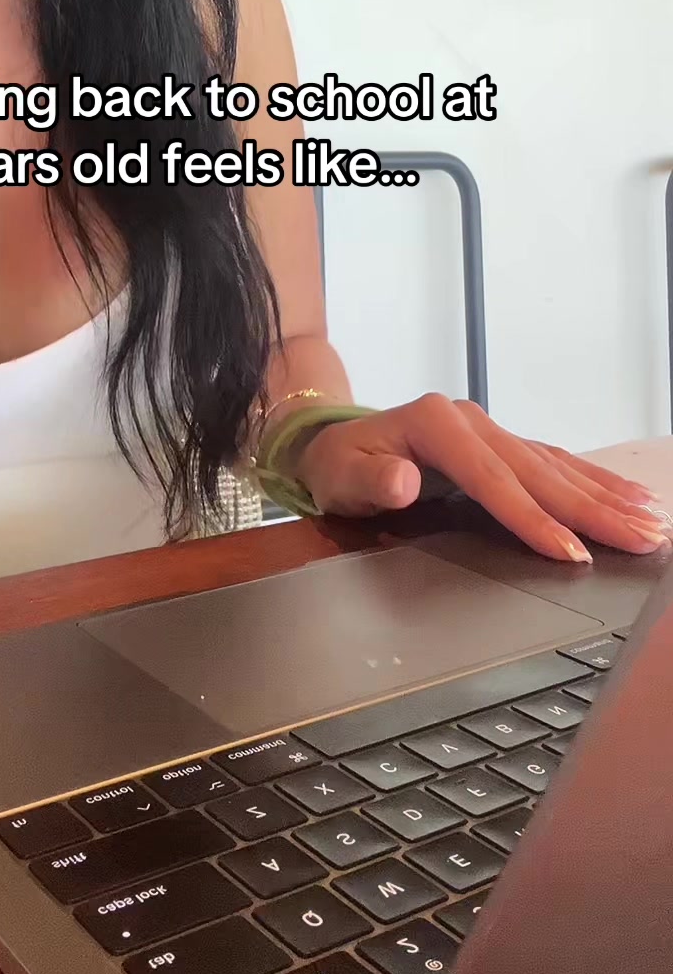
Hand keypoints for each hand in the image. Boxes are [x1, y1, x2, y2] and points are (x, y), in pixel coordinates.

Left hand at [296, 394, 672, 561]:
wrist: (332, 442)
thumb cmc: (339, 465)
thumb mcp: (341, 476)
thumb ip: (371, 481)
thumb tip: (402, 482)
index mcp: (437, 424)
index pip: (494, 479)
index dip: (532, 518)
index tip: (569, 552)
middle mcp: (471, 421)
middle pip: (539, 471)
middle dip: (592, 509)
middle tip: (641, 538)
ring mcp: (490, 429)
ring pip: (556, 465)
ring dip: (604, 495)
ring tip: (651, 520)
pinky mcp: (500, 445)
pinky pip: (554, 463)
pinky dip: (592, 482)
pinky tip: (625, 496)